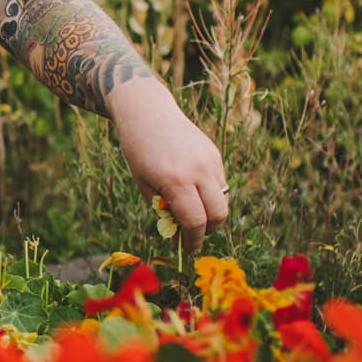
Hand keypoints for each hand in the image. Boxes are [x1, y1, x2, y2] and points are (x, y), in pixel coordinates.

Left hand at [107, 80, 228, 252]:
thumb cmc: (138, 151)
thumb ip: (163, 209)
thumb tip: (178, 235)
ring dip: (211, 212)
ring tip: (189, 208)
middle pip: (219, 214)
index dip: (193, 240)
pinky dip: (210, 193)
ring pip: (223, 199)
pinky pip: (220, 183)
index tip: (187, 249)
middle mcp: (199, 171)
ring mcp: (210, 161)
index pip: (195, 222)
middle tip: (192, 233)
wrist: (148, 112)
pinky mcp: (215, 154)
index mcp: (176, 181)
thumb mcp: (144, 184)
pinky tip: (191, 188)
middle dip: (208, 230)